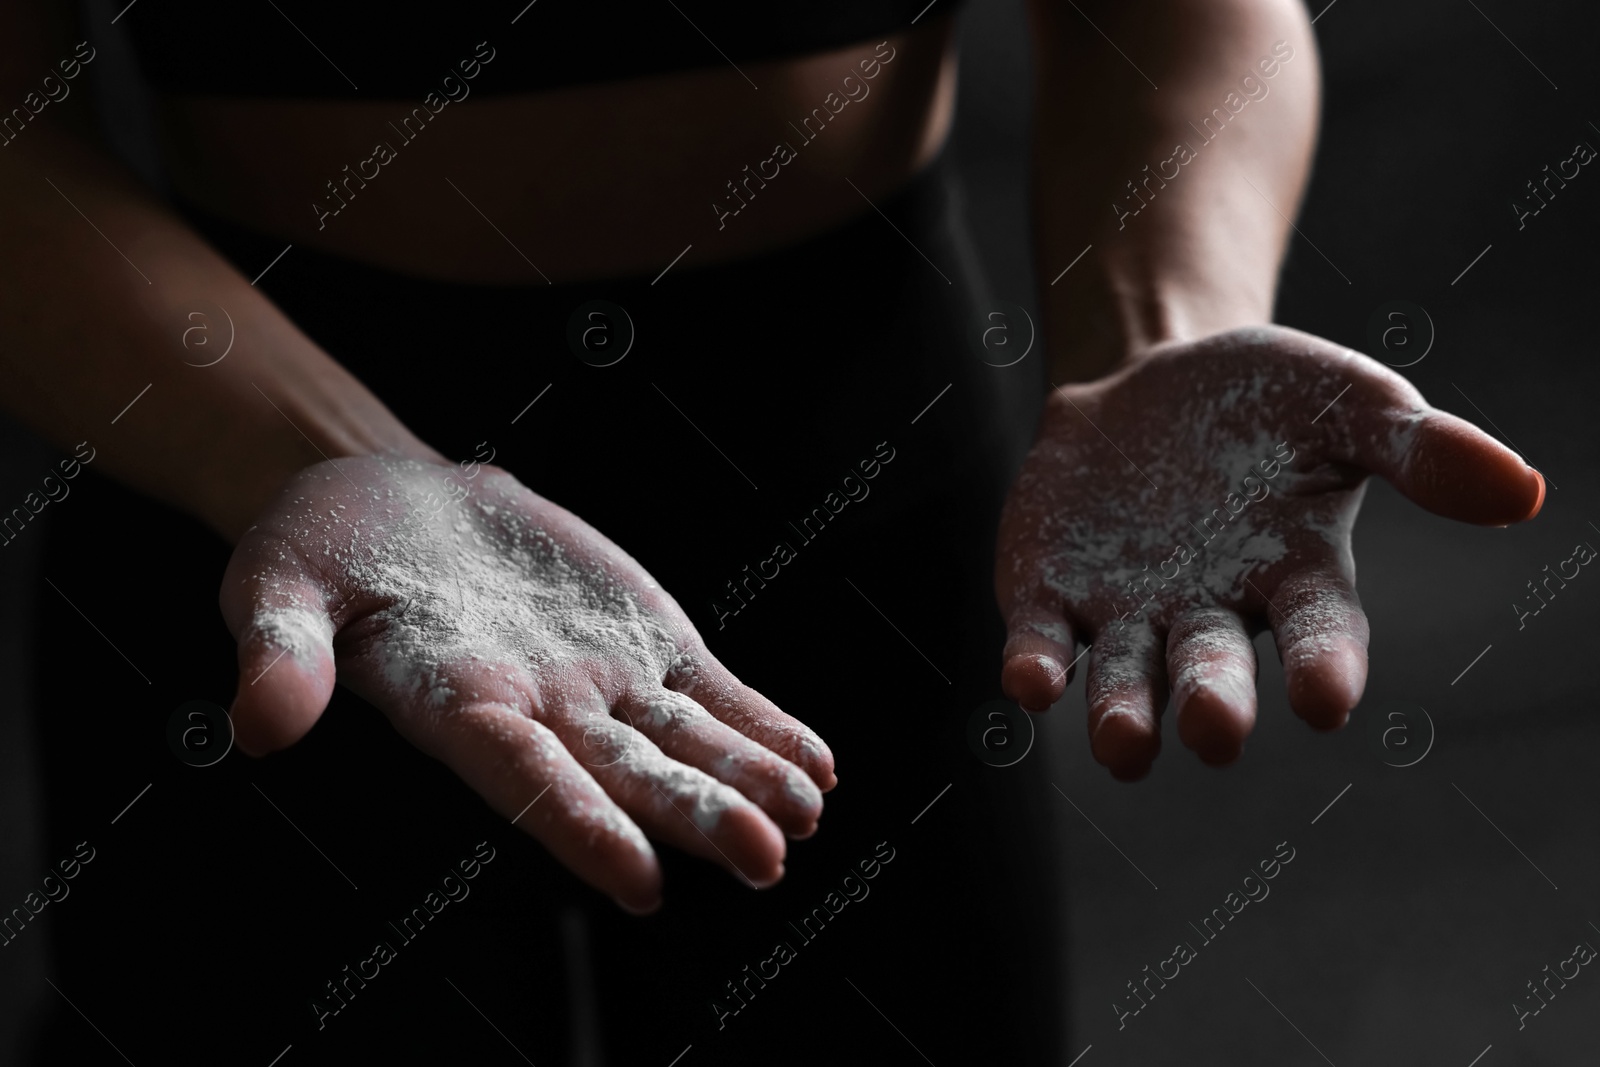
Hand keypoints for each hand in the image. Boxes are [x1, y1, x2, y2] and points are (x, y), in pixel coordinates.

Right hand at [220, 456, 834, 911]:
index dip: (581, 827)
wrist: (390, 503)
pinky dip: (760, 725)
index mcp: (458, 708)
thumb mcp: (276, 583)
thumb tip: (258, 723)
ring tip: (809, 811)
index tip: (640, 880)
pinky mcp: (642, 641)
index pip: (526, 781)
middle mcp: (542, 711)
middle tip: (769, 857)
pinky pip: (709, 694)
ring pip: (684, 743)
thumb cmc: (321, 552)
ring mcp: (601, 680)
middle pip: (629, 775)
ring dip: (748, 778)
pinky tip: (813, 762)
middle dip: (699, 816)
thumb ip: (278, 650)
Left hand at [996, 325, 1543, 778]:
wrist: (1154, 373)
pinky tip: (1030, 679)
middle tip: (1215, 730)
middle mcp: (1209, 615)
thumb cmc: (1269, 400)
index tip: (1325, 700)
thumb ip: (1422, 446)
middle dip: (1212, 702)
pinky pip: (1042, 640)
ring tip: (1125, 742)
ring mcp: (1125, 612)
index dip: (1322, 668)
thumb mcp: (1348, 401)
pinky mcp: (1049, 593)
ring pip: (1122, 681)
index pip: (1318, 636)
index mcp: (1295, 578)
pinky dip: (1036, 665)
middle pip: (1211, 674)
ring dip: (1122, 713)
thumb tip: (1521, 490)